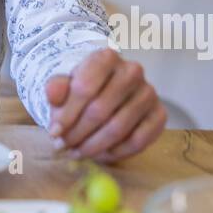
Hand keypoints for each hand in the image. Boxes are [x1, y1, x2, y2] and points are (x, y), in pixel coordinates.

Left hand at [44, 47, 166, 163]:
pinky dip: (117, 153)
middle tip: (64, 147)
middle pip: (100, 110)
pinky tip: (101, 155)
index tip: (54, 132)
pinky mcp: (159, 115)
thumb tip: (53, 95)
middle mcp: (132, 71)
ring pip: (118, 128)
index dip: (67, 114)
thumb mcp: (65, 84)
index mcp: (106, 57)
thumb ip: (56, 87)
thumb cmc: (84, 88)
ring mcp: (149, 93)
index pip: (84, 88)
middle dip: (78, 133)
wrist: (107, 90)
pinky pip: (138, 140)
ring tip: (78, 153)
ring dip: (94, 146)